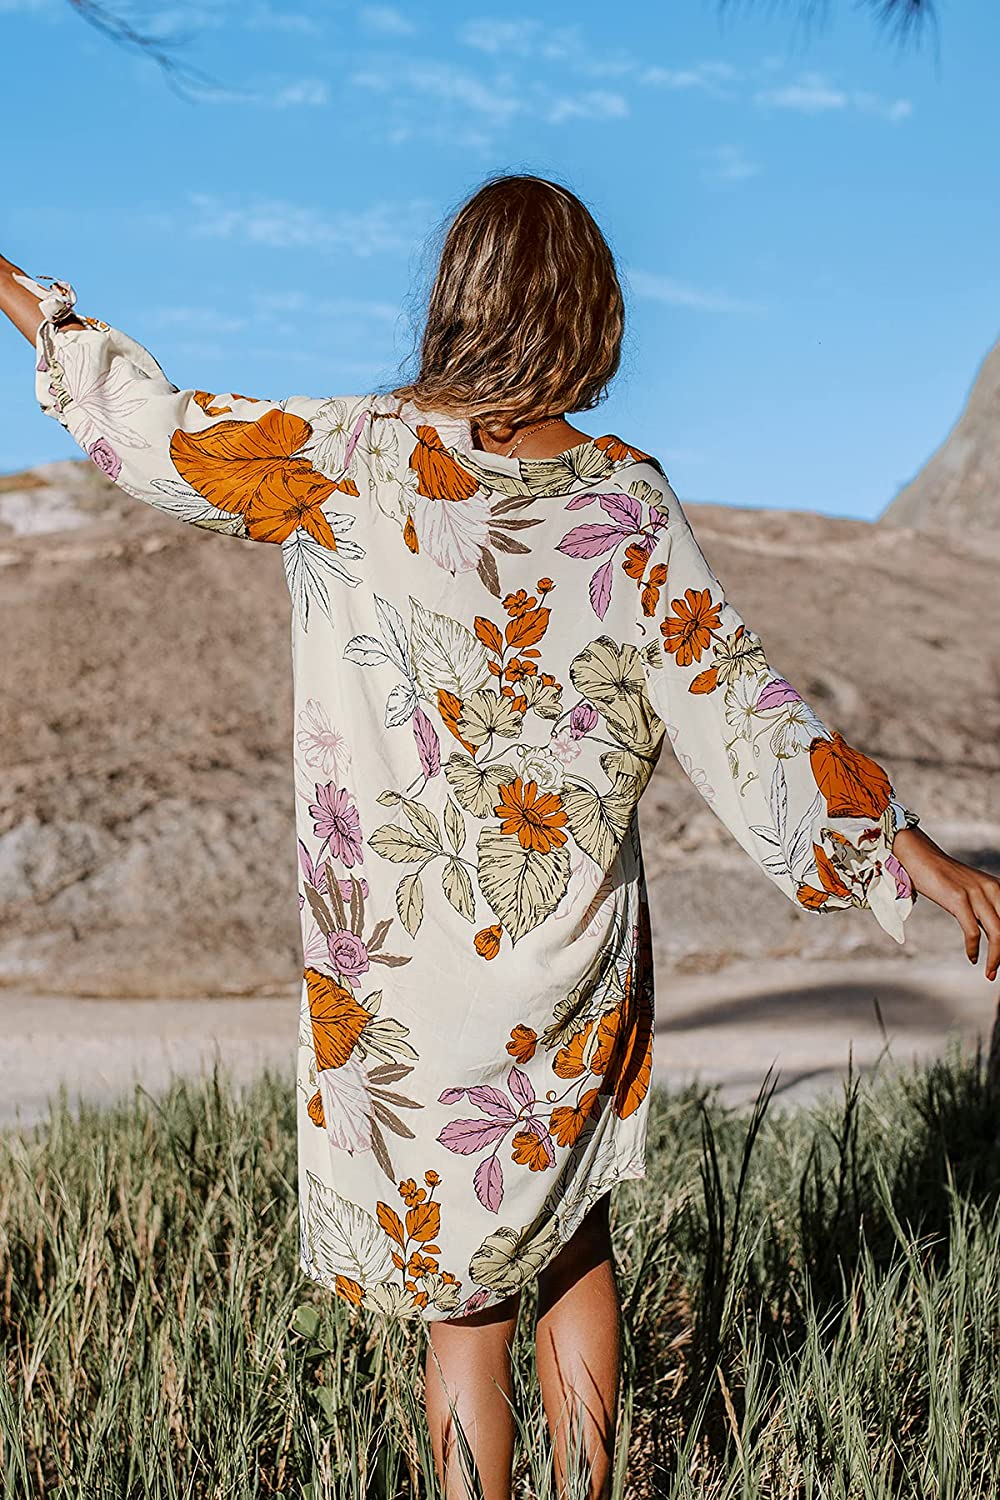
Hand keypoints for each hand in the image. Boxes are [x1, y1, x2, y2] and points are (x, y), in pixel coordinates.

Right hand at [892, 825, 999, 980]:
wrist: (920, 856)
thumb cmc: (944, 877)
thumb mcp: (971, 892)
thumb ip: (984, 910)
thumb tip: (994, 935)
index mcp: (998, 888)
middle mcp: (993, 889)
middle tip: (997, 971)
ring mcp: (976, 893)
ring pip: (998, 933)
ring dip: (996, 958)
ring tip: (990, 972)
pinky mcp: (959, 898)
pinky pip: (972, 931)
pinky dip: (974, 949)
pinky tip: (972, 957)